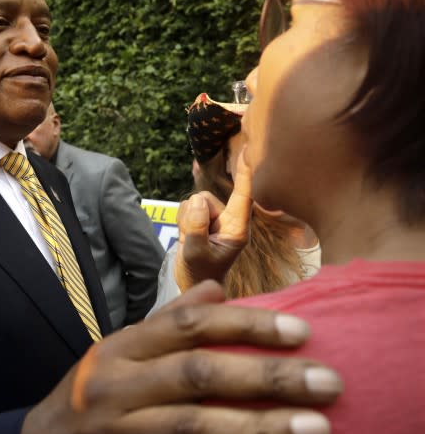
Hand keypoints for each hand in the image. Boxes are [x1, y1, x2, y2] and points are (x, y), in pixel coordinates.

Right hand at [20, 281, 341, 433]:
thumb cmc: (90, 398)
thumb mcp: (116, 352)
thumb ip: (165, 324)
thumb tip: (217, 290)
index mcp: (120, 350)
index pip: (188, 326)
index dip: (246, 323)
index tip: (302, 330)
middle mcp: (116, 388)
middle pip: (197, 374)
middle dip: (266, 376)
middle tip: (328, 383)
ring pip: (192, 428)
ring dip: (258, 430)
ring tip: (314, 430)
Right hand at [174, 149, 252, 291]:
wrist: (192, 283)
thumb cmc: (200, 274)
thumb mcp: (196, 253)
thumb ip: (196, 228)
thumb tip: (197, 200)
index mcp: (237, 229)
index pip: (243, 196)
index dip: (245, 173)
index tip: (250, 150)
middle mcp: (228, 220)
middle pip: (207, 199)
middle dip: (194, 215)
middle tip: (195, 240)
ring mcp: (215, 218)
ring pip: (194, 201)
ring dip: (187, 220)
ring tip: (192, 240)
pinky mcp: (202, 217)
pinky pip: (186, 206)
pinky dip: (182, 220)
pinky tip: (187, 236)